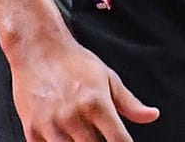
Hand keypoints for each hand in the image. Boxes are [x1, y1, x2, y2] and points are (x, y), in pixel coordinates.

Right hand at [7, 32, 159, 141]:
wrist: (38, 51)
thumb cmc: (76, 64)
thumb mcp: (109, 78)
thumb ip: (130, 103)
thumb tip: (153, 116)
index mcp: (96, 104)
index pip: (118, 140)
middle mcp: (73, 117)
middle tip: (103, 136)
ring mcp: (50, 125)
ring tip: (84, 136)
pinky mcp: (31, 130)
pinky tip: (65, 138)